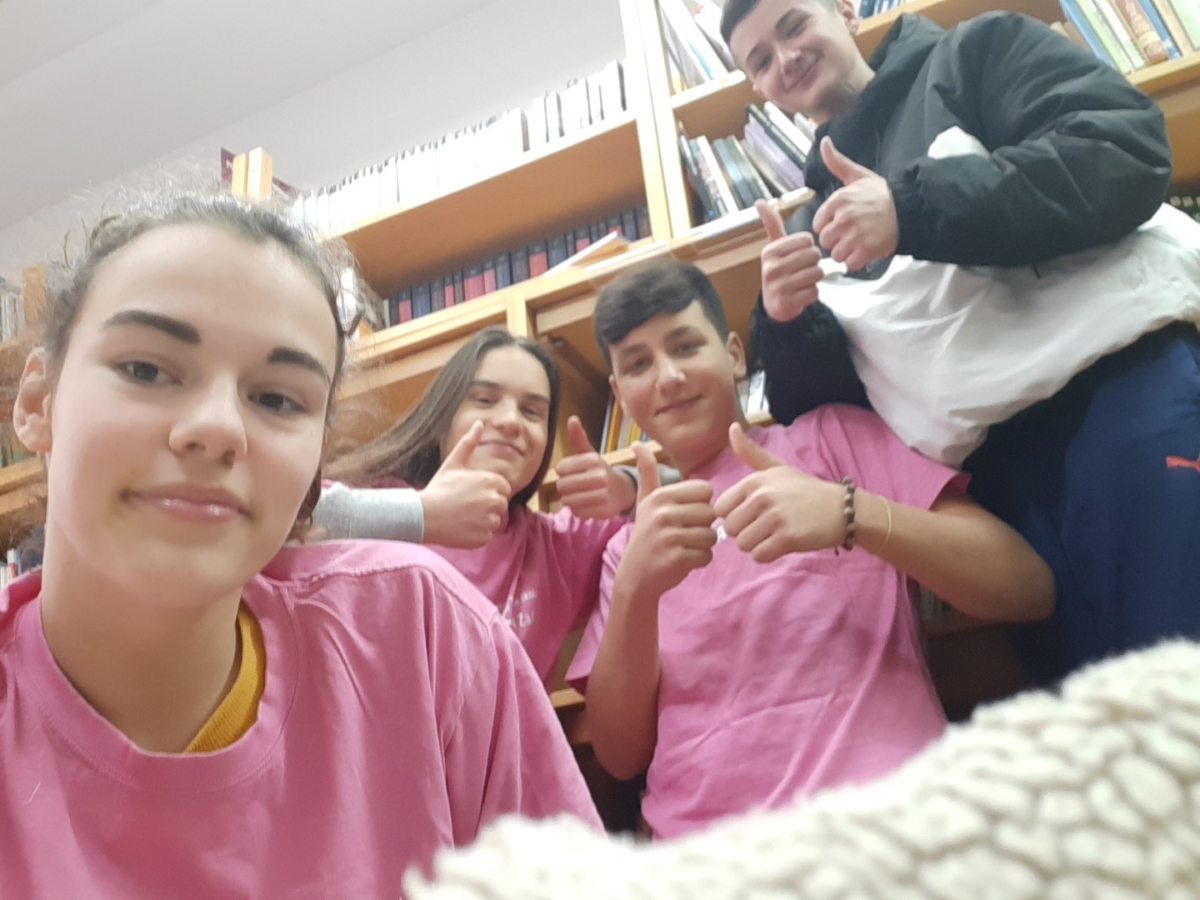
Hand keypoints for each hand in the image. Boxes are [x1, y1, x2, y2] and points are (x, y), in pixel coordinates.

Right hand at [420, 421, 512, 547]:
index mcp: (491, 481)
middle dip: (486, 505)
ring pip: (494, 521)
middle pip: (500, 505)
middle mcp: (494, 500)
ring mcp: (489, 520)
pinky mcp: (483, 537)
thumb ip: (469, 443)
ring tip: (462, 516)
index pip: (503, 488)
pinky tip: (461, 528)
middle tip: (465, 505)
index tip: (471, 493)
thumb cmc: (439, 488)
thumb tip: (479, 423)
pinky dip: (476, 534)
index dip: (488, 491)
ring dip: (481, 521)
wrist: (423, 515)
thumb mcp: (454, 463)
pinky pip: (486, 536)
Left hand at [555, 416, 636, 518]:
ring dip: (569, 499)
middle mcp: (599, 476)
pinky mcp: (603, 511)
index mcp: (593, 460)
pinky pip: (577, 512)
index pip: (561, 468)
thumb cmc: (600, 471)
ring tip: (578, 495)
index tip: (570, 473)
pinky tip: (585, 504)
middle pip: (562, 485)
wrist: (623, 490)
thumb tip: (572, 418)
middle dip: (564, 487)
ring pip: (568, 500)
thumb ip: (578, 438)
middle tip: (573, 486)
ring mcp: (603, 494)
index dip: (562, 472)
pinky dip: (577, 510)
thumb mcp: (590, 453)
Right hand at [614, 443, 716, 601]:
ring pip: (711, 536)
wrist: (635, 575)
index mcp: (661, 496)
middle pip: (710, 514)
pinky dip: (699, 561)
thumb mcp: (644, 501)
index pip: (705, 491)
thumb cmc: (646, 535)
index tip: (685, 515)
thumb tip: (637, 443)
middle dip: (703, 527)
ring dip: (702, 545)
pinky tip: (683, 560)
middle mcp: (663, 513)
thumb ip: (647, 472)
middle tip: (684, 534)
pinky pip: (706, 555)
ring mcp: (669, 536)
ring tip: (683, 547)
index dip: (700, 505)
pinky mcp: (675, 558)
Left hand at [713, 424, 843, 562]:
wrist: (841, 509)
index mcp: (754, 481)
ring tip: (775, 533)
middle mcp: (762, 497)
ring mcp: (775, 518)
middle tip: (766, 525)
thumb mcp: (776, 467)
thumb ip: (750, 452)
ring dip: (757, 544)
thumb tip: (732, 427)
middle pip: (730, 529)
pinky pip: (759, 556)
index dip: (734, 514)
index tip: (751, 513)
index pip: (721, 508)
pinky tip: (782, 543)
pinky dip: (768, 554)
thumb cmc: (804, 490)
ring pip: (743, 544)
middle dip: (745, 531)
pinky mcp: (788, 538)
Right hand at [757, 199, 822, 322]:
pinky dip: (812, 293)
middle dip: (813, 263)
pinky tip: (800, 294)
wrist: (774, 304)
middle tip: (802, 270)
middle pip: (814, 255)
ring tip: (802, 281)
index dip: (808, 248)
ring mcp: (778, 286)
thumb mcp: (775, 248)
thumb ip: (772, 224)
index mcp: (770, 251)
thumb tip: (759, 201)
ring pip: (817, 273)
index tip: (798, 256)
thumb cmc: (780, 271)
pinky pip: (814, 292)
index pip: (807, 240)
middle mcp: (771, 268)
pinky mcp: (787, 303)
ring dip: (814, 278)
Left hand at [811, 137, 898, 271]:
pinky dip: (857, 262)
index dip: (829, 225)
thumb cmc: (881, 194)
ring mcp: (855, 235)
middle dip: (837, 240)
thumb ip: (837, 163)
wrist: (909, 210)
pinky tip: (865, 251)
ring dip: (846, 252)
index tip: (842, 223)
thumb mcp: (858, 175)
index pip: (818, 224)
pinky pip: (850, 264)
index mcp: (838, 200)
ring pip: (836, 254)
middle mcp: (844, 218)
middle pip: (826, 241)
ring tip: (860, 242)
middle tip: (852, 234)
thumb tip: (823, 142)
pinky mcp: (866, 250)